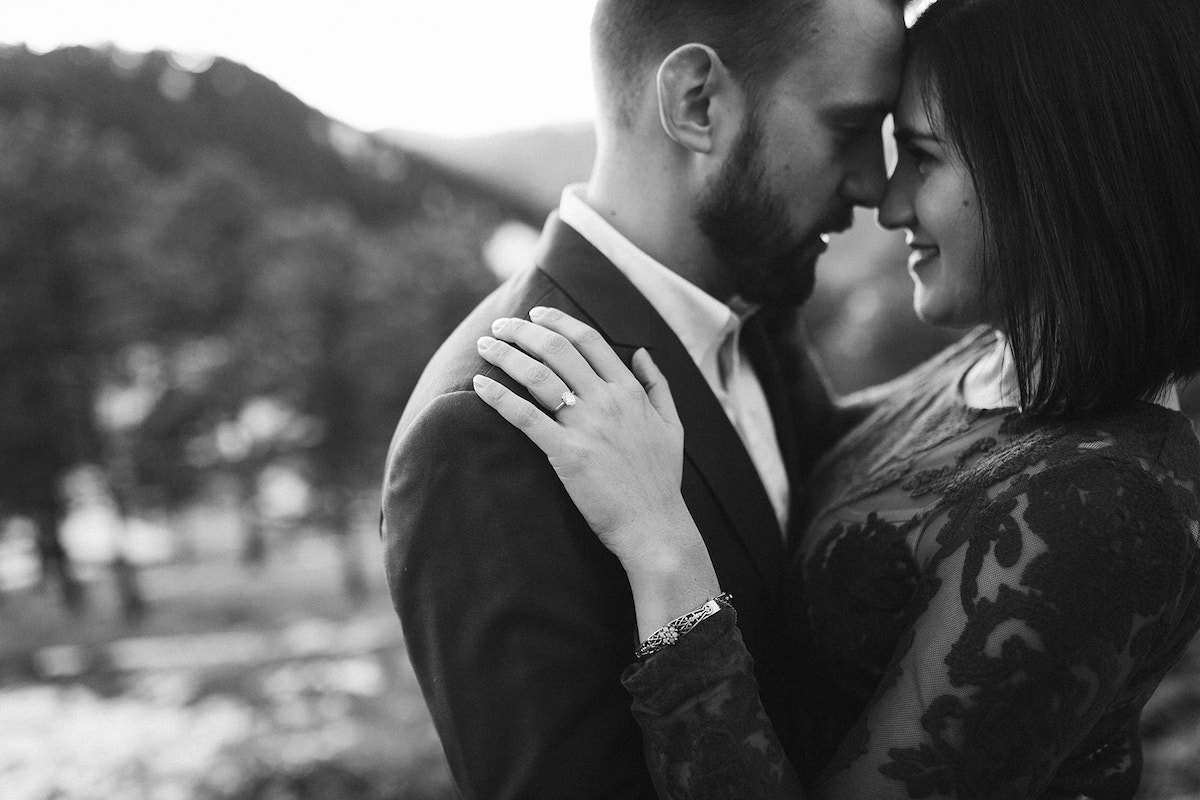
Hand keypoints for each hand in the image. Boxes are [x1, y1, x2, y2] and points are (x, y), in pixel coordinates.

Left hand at [473, 306, 720, 635]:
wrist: (655, 525)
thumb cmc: (662, 479)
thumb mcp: (673, 425)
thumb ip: (657, 385)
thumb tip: (641, 352)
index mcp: (630, 391)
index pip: (589, 340)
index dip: (559, 321)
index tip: (536, 314)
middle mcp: (608, 401)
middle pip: (558, 350)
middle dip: (524, 331)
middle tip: (501, 325)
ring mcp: (587, 426)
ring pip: (539, 376)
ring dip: (507, 354)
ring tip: (485, 345)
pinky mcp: (567, 454)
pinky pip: (526, 417)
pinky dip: (499, 397)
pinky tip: (480, 384)